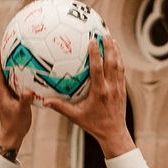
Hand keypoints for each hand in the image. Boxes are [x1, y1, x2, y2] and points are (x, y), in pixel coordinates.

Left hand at [0, 45, 32, 148]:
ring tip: (16, 54)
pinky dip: (18, 75)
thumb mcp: (22, 112)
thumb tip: (28, 91)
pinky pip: (14, 83)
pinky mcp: (12, 98)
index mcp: (1, 93)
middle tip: (8, 44)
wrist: (12, 136)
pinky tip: (26, 72)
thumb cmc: (16, 125)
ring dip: (10, 65)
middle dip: (3, 58)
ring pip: (7, 76)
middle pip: (0, 71)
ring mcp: (7, 95)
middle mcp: (2, 91)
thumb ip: (25, 101)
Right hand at [44, 36, 134, 157]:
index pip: (98, 68)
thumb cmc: (93, 125)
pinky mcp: (123, 90)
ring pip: (119, 66)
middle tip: (104, 34)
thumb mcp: (76, 117)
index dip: (96, 53)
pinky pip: (122, 72)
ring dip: (116, 51)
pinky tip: (116, 54)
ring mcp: (118, 88)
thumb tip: (45, 101)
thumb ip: (61, 107)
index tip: (93, 41)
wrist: (114, 133)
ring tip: (111, 39)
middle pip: (112, 62)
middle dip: (109, 47)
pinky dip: (119, 61)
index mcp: (99, 92)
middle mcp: (111, 88)